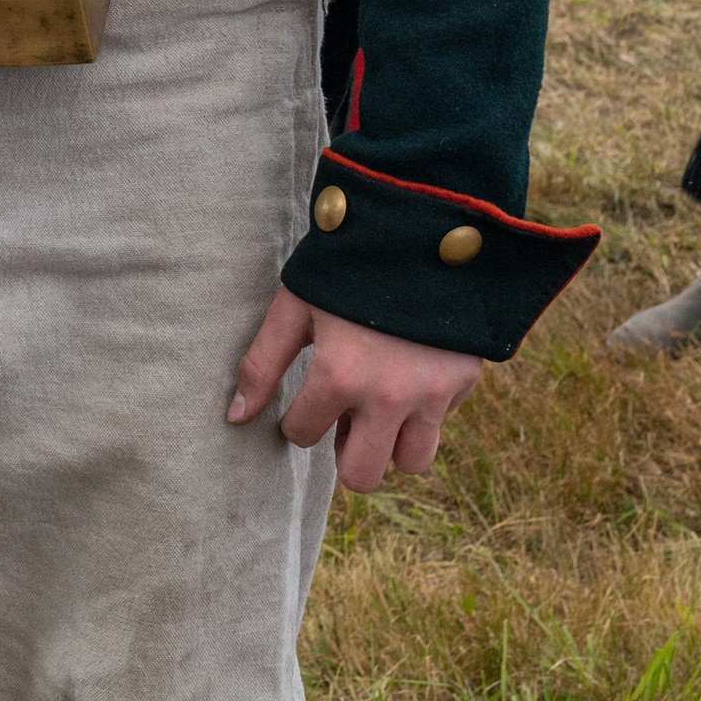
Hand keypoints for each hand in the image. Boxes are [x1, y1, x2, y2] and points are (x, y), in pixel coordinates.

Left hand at [229, 287, 482, 493]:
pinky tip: (411, 374)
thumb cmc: (346, 264)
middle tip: (343, 421)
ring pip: (411, 462)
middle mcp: (388, 396)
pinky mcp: (464, 381)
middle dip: (346, 454)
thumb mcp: (294, 306)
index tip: (305, 399)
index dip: (297, 418)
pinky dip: (424, 411)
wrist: (421, 224)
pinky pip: (441, 423)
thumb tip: (236, 418)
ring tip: (380, 409)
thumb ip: (262, 364)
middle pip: (362, 476)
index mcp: (339, 376)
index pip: (303, 435)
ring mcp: (432, 393)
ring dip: (391, 444)